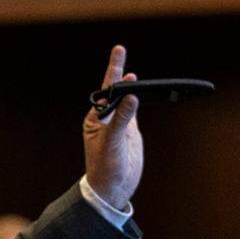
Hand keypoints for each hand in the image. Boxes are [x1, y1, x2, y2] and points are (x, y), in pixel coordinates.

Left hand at [83, 45, 143, 210]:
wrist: (112, 188)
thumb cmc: (105, 167)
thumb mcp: (112, 142)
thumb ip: (122, 119)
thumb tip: (131, 96)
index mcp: (95, 118)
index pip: (105, 89)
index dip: (113, 71)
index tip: (119, 52)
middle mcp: (106, 118)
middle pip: (115, 90)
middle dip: (119, 72)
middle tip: (120, 50)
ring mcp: (119, 123)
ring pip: (126, 99)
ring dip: (131, 86)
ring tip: (133, 72)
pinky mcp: (130, 131)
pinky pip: (135, 111)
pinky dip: (140, 100)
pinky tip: (144, 91)